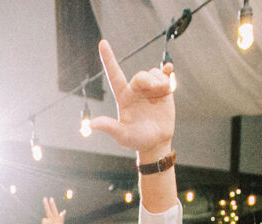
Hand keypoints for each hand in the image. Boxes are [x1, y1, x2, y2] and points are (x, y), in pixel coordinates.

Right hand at [40, 198, 65, 223]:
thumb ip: (61, 218)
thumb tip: (64, 211)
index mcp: (55, 218)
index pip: (54, 210)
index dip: (52, 204)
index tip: (51, 198)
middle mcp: (50, 219)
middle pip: (48, 210)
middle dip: (46, 204)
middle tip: (44, 198)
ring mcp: (46, 222)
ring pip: (46, 219)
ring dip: (48, 223)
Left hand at [90, 40, 174, 157]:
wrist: (156, 142)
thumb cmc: (136, 140)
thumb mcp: (122, 135)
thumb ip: (109, 127)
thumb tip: (91, 124)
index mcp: (124, 97)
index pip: (114, 75)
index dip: (108, 59)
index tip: (102, 43)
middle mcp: (136, 90)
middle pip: (141, 75)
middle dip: (149, 79)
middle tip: (157, 90)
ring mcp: (150, 89)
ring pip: (154, 73)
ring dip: (160, 80)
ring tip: (163, 93)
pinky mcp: (163, 90)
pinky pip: (164, 74)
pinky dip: (167, 71)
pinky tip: (169, 70)